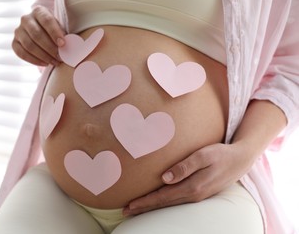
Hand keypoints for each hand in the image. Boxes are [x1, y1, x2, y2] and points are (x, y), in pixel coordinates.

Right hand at [12, 5, 65, 65]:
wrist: (42, 32)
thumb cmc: (54, 30)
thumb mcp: (59, 26)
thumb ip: (62, 34)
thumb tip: (66, 46)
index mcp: (39, 11)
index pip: (46, 20)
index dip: (55, 32)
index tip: (63, 44)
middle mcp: (26, 19)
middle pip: (36, 34)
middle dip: (50, 47)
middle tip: (60, 57)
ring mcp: (18, 31)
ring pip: (29, 45)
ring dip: (43, 56)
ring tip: (54, 61)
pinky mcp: (14, 43)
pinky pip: (21, 53)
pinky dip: (34, 60)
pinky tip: (44, 63)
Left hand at [123, 143, 254, 215]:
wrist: (240, 160)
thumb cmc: (220, 154)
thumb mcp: (203, 155)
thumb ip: (184, 166)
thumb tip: (164, 178)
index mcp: (192, 187)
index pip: (162, 197)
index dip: (144, 202)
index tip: (129, 205)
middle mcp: (193, 195)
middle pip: (163, 204)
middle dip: (144, 208)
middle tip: (126, 211)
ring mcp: (197, 196)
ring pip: (169, 203)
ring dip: (152, 206)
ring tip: (137, 208)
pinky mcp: (199, 193)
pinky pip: (176, 200)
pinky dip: (163, 202)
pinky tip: (157, 201)